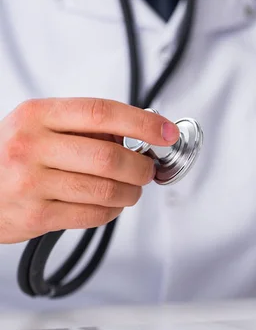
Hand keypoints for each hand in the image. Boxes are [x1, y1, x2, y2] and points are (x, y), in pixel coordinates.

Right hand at [0, 98, 179, 242]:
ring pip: (106, 189)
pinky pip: (93, 215)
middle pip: (109, 156)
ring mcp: (31, 183)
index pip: (102, 113)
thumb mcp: (37, 126)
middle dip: (141, 166)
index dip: (143, 122)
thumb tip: (138, 132)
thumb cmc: (9, 156)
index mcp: (37, 116)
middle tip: (147, 169)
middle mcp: (31, 146)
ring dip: (130, 192)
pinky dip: (112, 211)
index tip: (166, 132)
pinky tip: (109, 204)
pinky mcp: (35, 216)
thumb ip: (83, 126)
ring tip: (131, 189)